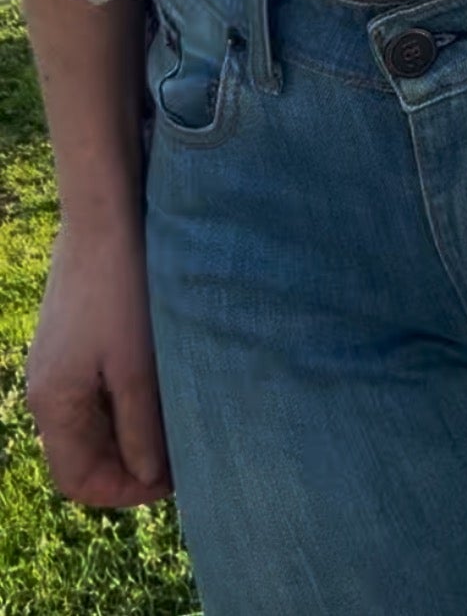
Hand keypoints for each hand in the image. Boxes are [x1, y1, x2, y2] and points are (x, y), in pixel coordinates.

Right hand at [25, 215, 172, 508]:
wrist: (104, 215)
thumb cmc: (121, 290)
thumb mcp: (138, 368)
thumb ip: (141, 429)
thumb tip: (149, 478)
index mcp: (53, 404)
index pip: (79, 481)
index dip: (125, 491)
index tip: (173, 479)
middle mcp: (45, 389)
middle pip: (83, 454)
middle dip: (130, 463)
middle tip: (180, 453)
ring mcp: (55, 362)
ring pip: (91, 423)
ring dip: (129, 431)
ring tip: (174, 421)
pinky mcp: (70, 339)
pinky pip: (92, 391)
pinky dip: (123, 401)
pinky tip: (158, 386)